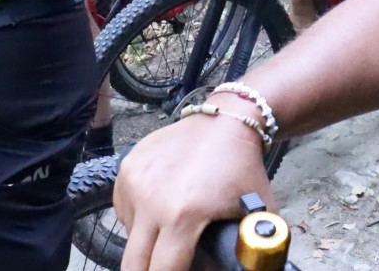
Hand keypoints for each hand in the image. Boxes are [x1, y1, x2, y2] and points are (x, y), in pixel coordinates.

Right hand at [115, 112, 273, 270]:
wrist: (225, 122)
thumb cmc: (242, 171)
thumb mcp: (254, 214)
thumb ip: (245, 252)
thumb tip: (235, 270)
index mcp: (184, 215)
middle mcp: (152, 201)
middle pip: (134, 264)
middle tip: (164, 267)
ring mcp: (134, 182)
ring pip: (129, 236)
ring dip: (146, 243)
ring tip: (171, 228)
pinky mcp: (125, 169)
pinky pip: (123, 210)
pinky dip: (139, 218)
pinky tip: (161, 206)